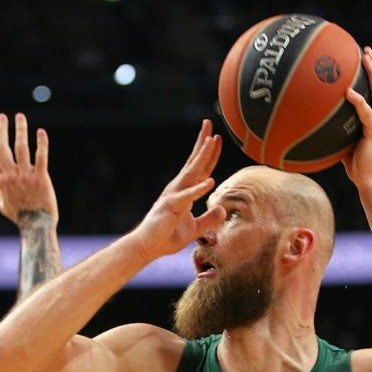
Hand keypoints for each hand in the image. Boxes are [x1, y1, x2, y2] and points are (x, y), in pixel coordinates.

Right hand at [0, 112, 58, 226]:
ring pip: (20, 148)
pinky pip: (41, 157)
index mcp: (1, 181)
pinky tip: (40, 131)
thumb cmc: (21, 217)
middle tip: (2, 117)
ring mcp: (26, 176)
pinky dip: (41, 143)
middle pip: (2, 148)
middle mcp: (11, 176)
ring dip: (19, 130)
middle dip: (1, 130)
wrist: (37, 226)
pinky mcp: (41, 178)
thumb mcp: (4, 206)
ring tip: (19, 116)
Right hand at [132, 119, 224, 261]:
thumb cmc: (168, 237)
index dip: (210, 154)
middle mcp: (179, 189)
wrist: (148, 247)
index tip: (217, 137)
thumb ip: (209, 219)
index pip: (200, 169)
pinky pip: (187, 197)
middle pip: (194, 162)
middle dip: (203, 143)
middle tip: (209, 123)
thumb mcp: (195, 228)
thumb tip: (222, 209)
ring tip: (211, 141)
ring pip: (191, 172)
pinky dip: (198, 189)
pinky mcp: (171, 207)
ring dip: (202, 156)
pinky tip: (209, 181)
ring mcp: (174, 195)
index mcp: (185, 192)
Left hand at [342, 47, 371, 188]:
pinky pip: (366, 114)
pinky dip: (358, 101)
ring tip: (365, 59)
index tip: (367, 59)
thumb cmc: (358, 167)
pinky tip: (348, 91)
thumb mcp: (348, 144)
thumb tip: (321, 122)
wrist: (371, 182)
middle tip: (367, 50)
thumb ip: (341, 130)